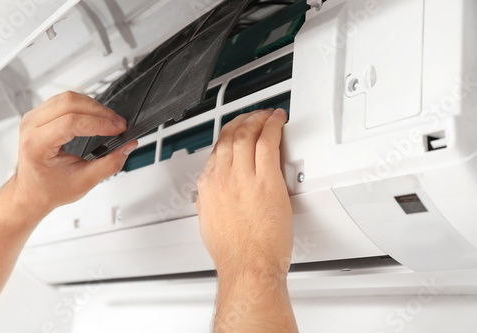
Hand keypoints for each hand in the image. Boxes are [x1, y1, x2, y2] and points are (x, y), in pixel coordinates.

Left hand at [12, 91, 137, 214]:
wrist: (33, 191)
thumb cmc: (50, 188)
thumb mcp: (84, 182)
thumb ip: (110, 164)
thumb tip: (127, 146)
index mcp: (36, 145)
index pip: (71, 122)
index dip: (99, 123)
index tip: (118, 129)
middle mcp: (31, 127)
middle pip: (70, 103)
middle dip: (100, 111)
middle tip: (118, 124)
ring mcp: (34, 118)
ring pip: (68, 98)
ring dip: (94, 106)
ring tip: (110, 120)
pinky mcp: (40, 114)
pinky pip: (65, 100)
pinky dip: (85, 105)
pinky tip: (96, 116)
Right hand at [197, 108, 296, 331]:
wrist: (247, 267)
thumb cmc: (234, 252)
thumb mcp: (210, 222)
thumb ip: (212, 201)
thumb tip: (218, 194)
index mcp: (208, 187)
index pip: (216, 150)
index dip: (228, 135)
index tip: (236, 132)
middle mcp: (222, 178)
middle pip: (229, 137)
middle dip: (242, 121)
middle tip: (252, 118)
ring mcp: (244, 178)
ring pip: (247, 135)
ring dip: (257, 119)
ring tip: (266, 115)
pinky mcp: (266, 180)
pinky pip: (268, 142)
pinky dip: (273, 126)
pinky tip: (278, 121)